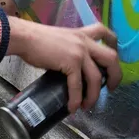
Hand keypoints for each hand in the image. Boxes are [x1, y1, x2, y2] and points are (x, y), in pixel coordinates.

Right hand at [5, 19, 120, 113]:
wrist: (24, 37)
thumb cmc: (35, 39)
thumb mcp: (59, 39)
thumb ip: (68, 48)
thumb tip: (67, 67)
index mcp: (81, 33)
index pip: (103, 32)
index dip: (113, 43)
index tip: (113, 54)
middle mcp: (84, 41)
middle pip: (111, 58)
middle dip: (115, 76)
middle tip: (110, 88)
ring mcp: (79, 52)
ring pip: (97, 77)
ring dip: (94, 95)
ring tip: (87, 105)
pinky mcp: (71, 62)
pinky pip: (78, 85)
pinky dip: (76, 99)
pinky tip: (73, 107)